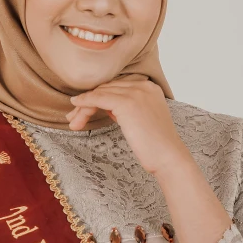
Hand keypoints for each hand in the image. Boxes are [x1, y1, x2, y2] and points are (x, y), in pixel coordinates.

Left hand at [67, 77, 182, 175]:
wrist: (168, 157)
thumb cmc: (155, 144)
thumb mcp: (141, 119)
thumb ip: (125, 108)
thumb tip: (104, 106)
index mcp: (149, 87)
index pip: (116, 87)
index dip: (98, 97)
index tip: (84, 110)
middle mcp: (143, 85)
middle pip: (107, 88)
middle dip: (88, 102)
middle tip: (74, 117)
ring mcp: (135, 92)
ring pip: (100, 93)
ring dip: (83, 106)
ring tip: (74, 122)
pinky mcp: (127, 102)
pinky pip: (98, 98)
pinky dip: (85, 102)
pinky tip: (76, 108)